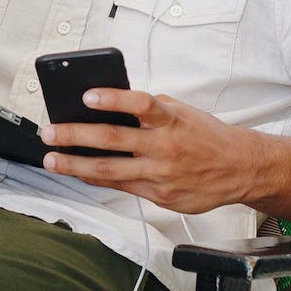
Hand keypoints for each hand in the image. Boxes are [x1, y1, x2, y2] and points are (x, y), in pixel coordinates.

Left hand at [40, 88, 262, 213]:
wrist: (240, 168)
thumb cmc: (206, 137)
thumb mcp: (182, 113)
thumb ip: (150, 111)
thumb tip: (112, 107)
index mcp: (171, 120)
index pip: (139, 104)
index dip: (112, 99)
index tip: (86, 95)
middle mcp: (165, 147)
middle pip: (113, 140)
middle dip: (75, 136)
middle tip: (50, 132)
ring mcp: (161, 174)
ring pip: (109, 170)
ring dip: (75, 165)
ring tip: (52, 160)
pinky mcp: (160, 195)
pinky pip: (121, 185)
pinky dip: (98, 179)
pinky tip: (79, 173)